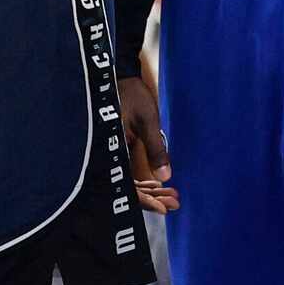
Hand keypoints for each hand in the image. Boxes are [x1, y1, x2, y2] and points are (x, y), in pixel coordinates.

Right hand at [118, 71, 175, 211]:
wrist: (121, 76)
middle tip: (174, 204)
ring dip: (150, 191)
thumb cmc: (132, 95)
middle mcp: (108, 154)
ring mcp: (112, 153)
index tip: (163, 208)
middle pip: (128, 187)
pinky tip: (160, 186)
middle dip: (152, 199)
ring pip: (129, 181)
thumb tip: (164, 177)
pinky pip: (128, 172)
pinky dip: (144, 180)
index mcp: (111, 148)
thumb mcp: (147, 121)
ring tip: (172, 197)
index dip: (145, 200)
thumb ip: (155, 149)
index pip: (127, 184)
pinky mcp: (117, 150)